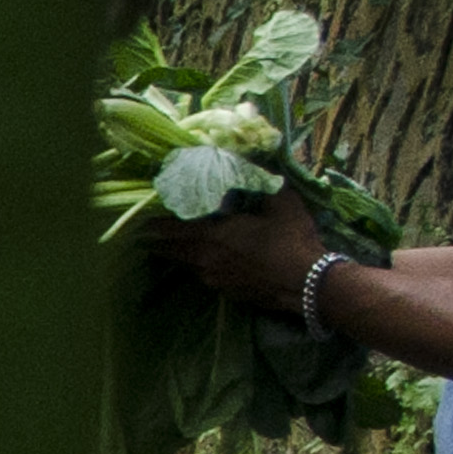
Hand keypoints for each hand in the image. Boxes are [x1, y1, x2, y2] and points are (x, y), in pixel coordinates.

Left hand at [150, 190, 330, 317]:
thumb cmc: (293, 240)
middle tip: (145, 234)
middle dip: (158, 241)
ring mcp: (215, 278)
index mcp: (214, 235)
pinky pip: (204, 275)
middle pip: (173, 249)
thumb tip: (254, 161)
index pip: (174, 227)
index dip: (156, 223)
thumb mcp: (281, 201)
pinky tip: (202, 261)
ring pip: (187, 264)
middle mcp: (206, 258)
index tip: (143, 217)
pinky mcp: (226, 292)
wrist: (309, 284)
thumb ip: (262, 181)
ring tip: (166, 247)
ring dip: (176, 255)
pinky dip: (197, 266)